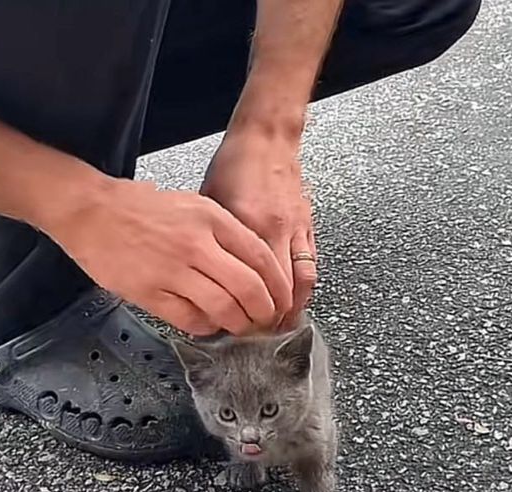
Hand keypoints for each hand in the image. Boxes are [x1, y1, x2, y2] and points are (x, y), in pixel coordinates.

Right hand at [45, 178, 291, 335]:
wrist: (89, 210)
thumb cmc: (138, 207)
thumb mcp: (191, 204)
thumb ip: (223, 232)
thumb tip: (251, 266)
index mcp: (211, 218)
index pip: (261, 258)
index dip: (278, 286)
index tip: (282, 300)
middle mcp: (196, 244)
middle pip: (249, 288)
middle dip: (265, 312)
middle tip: (266, 321)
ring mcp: (173, 269)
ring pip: (224, 307)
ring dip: (238, 324)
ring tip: (240, 327)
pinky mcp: (150, 291)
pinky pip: (189, 318)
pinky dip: (205, 326)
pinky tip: (207, 324)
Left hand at [201, 128, 315, 328]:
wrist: (267, 138)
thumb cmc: (234, 165)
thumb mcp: (208, 202)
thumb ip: (210, 241)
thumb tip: (200, 275)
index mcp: (247, 226)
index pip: (250, 283)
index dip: (245, 310)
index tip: (235, 325)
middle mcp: (276, 230)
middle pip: (281, 291)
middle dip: (271, 318)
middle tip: (259, 333)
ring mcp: (296, 229)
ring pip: (303, 282)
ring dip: (293, 307)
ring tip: (280, 324)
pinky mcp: (308, 226)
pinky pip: (311, 265)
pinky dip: (304, 287)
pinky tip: (294, 299)